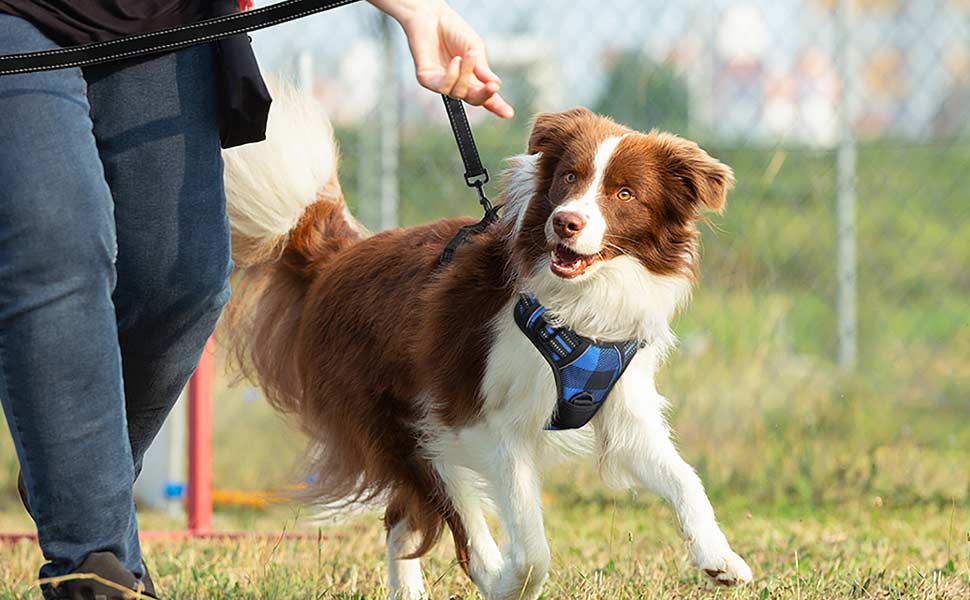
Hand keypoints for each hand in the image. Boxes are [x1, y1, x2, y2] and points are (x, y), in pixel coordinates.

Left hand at [368, 0, 513, 118]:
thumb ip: (481, 68)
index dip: (497, 105)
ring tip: (468, 55)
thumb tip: (495, 85)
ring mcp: (441, 82)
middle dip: (484, 95)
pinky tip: (455, 60)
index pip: (485, 95)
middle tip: (493, 87)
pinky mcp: (426, 79)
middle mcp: (456, 82)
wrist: (431, 15)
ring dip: (466, 75)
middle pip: (473, 100)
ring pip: (458, 93)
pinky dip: (452, 75)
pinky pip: (443, 87)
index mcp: (471, 76)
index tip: (508, 114)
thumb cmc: (453, 29)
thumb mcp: (474, 48)